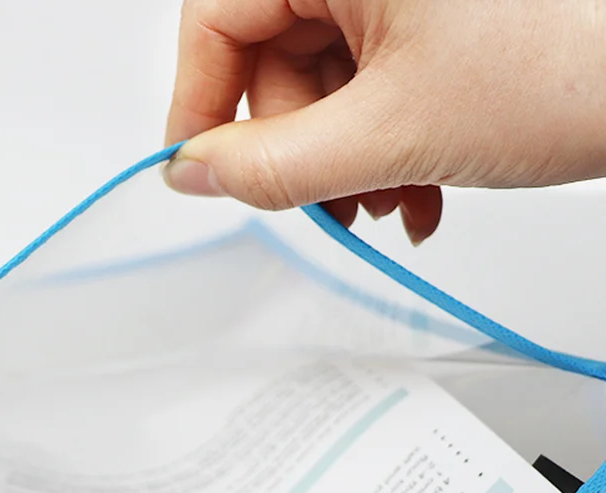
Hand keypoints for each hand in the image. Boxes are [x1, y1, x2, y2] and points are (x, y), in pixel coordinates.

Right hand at [164, 0, 605, 243]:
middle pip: (274, 60)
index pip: (216, 18)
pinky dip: (383, 144)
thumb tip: (194, 176)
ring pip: (326, 82)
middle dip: (301, 151)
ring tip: (392, 202)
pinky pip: (372, 80)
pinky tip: (417, 185)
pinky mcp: (434, 14)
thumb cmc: (575, 61)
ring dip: (347, 162)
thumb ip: (273, 166)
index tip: (197, 173)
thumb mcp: (391, 133)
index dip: (199, 107)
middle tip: (330, 203)